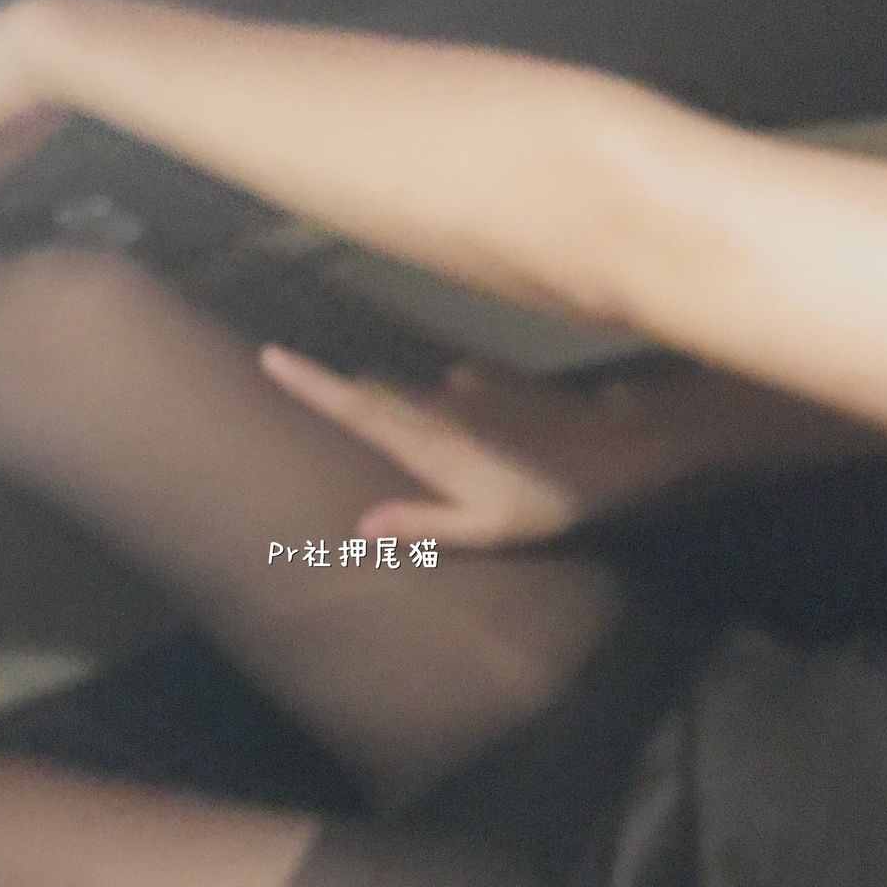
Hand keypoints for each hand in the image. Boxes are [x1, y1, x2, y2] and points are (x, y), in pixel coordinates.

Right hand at [260, 346, 683, 549]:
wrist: (617, 446)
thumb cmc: (548, 498)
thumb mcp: (486, 530)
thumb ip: (422, 525)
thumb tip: (360, 527)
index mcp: (426, 443)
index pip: (354, 406)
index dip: (309, 381)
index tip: (269, 356)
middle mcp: (437, 405)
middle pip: (375, 394)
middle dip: (350, 400)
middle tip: (333, 415)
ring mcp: (468, 388)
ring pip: (414, 391)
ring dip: (402, 407)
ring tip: (412, 438)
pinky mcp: (496, 379)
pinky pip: (456, 387)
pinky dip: (451, 404)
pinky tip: (477, 426)